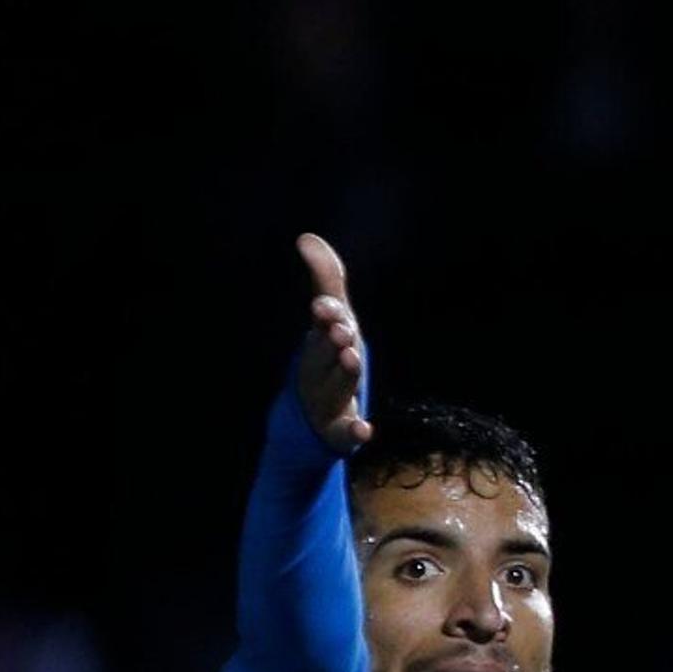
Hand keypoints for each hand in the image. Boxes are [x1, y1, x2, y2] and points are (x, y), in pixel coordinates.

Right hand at [291, 234, 370, 455]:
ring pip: (337, 388)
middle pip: (326, 355)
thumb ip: (326, 280)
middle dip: (333, 342)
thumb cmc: (325, 359)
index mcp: (316, 344)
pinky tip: (365, 430)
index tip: (326, 307)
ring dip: (343, 374)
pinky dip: (354, 431)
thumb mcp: (331, 320)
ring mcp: (327, 402)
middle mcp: (317, 371)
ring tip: (351, 358)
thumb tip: (307, 238)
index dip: (325, 317)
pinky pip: (346, 433)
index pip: (321, 326)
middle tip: (344, 330)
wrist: (309, 416)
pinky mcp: (339, 432)